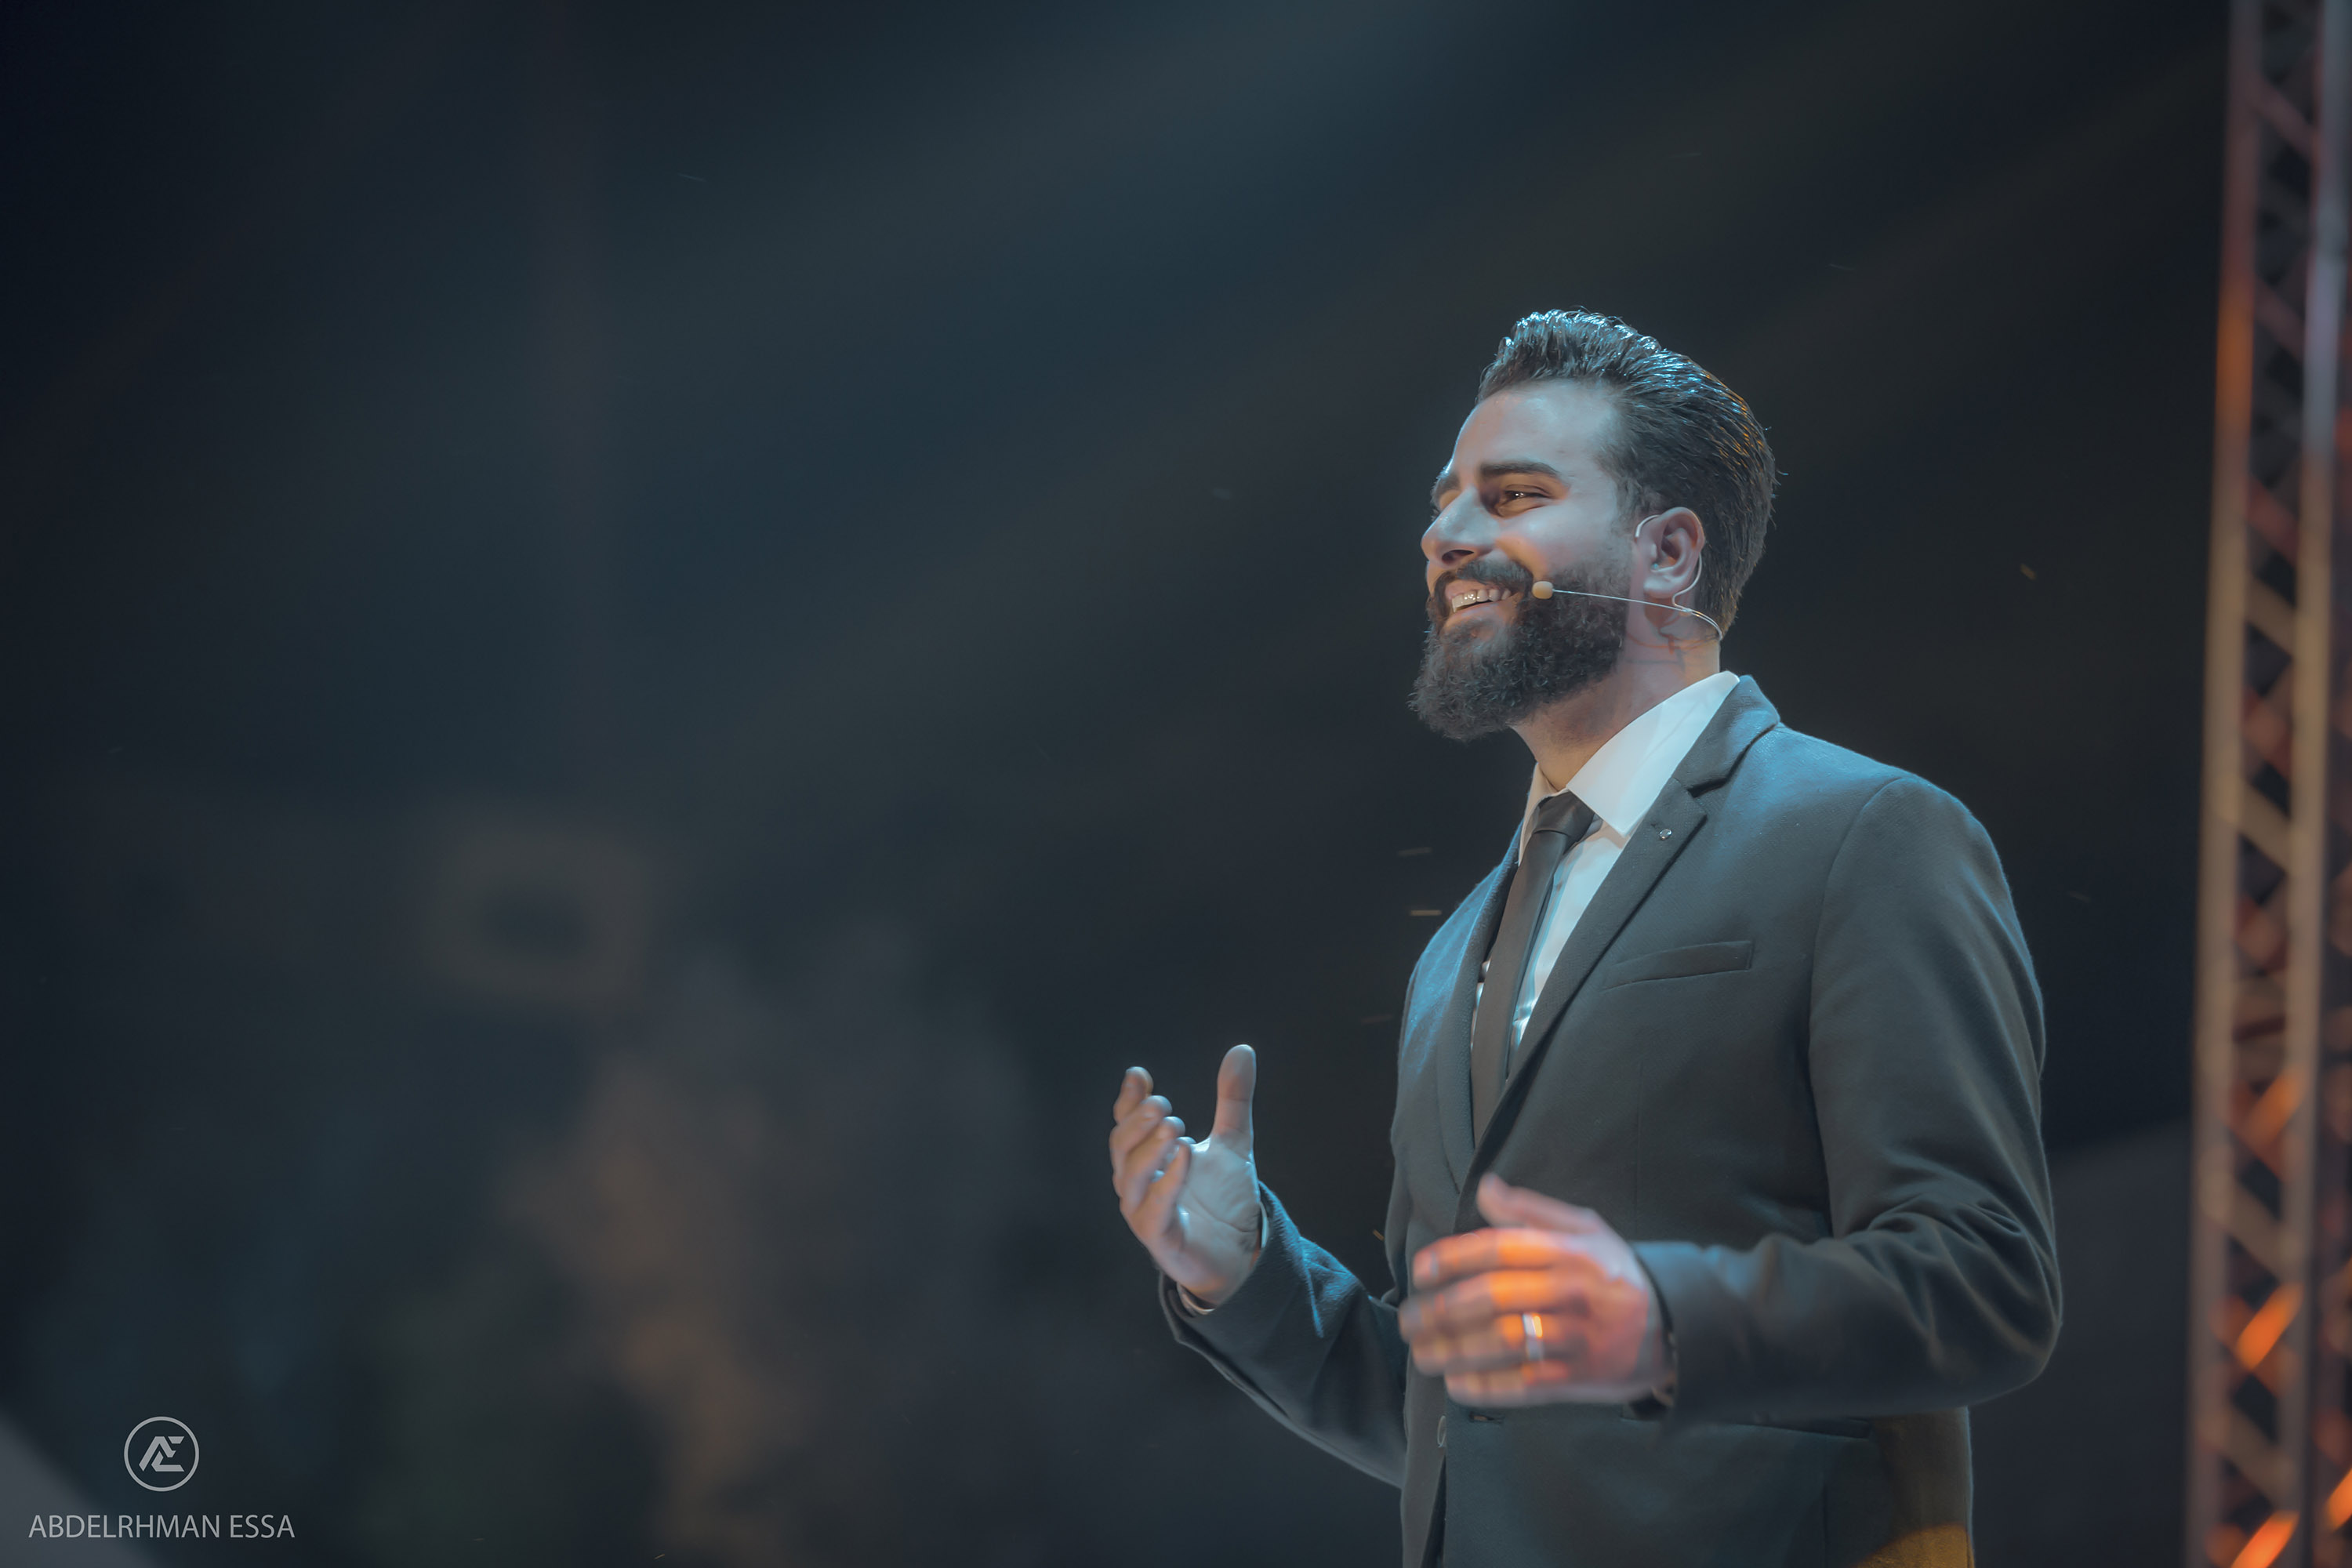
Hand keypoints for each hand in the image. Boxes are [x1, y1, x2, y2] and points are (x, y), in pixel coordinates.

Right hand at [1108, 1044, 1262, 1304]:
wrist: (1241, 1254)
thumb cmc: (1224, 1200)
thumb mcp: (1233, 1142)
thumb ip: (1233, 1100)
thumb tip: (1243, 1050)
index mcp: (1148, 1160)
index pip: (1127, 1125)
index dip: (1128, 1101)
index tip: (1139, 1075)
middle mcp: (1138, 1185)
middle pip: (1120, 1147)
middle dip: (1137, 1122)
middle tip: (1163, 1103)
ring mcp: (1144, 1213)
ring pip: (1129, 1177)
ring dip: (1148, 1149)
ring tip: (1174, 1126)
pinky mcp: (1160, 1239)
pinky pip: (1153, 1210)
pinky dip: (1166, 1182)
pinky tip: (1185, 1155)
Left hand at [1397, 1173, 1667, 1405]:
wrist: (1679, 1324)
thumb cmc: (1619, 1272)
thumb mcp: (1585, 1229)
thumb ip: (1531, 1211)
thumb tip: (1484, 1188)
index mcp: (1566, 1251)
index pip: (1497, 1250)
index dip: (1451, 1259)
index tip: (1420, 1271)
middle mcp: (1569, 1291)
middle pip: (1490, 1299)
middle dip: (1440, 1311)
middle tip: (1408, 1320)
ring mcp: (1576, 1337)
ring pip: (1501, 1343)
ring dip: (1453, 1350)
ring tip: (1422, 1354)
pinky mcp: (1582, 1378)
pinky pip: (1525, 1384)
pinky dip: (1486, 1386)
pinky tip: (1457, 1383)